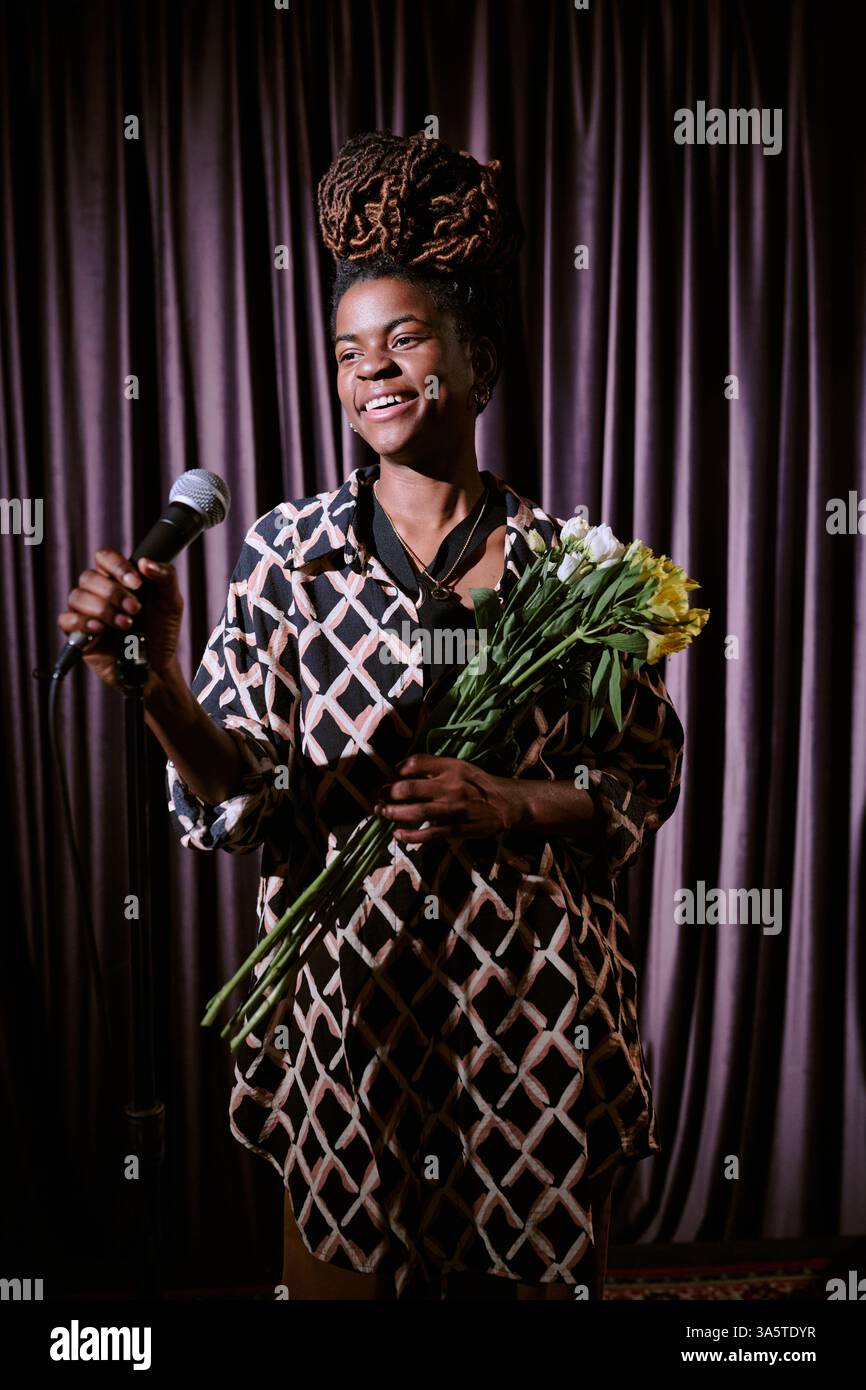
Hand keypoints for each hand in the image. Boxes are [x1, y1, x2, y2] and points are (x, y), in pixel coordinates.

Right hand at [57, 547, 183, 695]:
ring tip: (126, 625)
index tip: (137, 583)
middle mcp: (99, 592)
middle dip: (113, 592)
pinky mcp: (78, 634)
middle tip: (135, 609)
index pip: (104, 557)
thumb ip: (166, 577)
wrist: (158, 665)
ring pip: (77, 596)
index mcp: (118, 578)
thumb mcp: (172, 602)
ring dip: (103, 609)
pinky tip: (101, 630)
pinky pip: (66, 620)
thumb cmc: (162, 631)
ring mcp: (87, 612)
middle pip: (89, 576)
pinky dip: (82, 622)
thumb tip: (145, 562)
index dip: (117, 566)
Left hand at [372, 754, 526, 843]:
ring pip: (415, 812)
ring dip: (393, 813)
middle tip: (378, 797)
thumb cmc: (477, 783)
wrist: (505, 804)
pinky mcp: (456, 829)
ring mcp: (452, 809)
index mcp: (450, 767)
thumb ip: (433, 766)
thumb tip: (400, 770)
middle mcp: (449, 786)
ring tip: (381, 812)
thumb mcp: (459, 766)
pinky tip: (398, 834)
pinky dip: (410, 835)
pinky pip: (428, 834)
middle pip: (408, 788)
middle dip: (387, 793)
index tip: (390, 777)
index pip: (414, 763)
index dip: (396, 770)